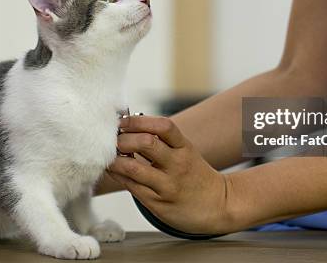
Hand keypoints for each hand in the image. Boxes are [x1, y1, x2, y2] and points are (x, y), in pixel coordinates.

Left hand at [108, 116, 233, 234]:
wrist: (218, 205)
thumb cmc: (195, 174)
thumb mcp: (185, 152)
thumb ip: (162, 141)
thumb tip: (129, 126)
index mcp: (185, 148)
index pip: (163, 126)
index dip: (139, 121)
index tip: (123, 121)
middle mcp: (177, 165)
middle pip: (146, 143)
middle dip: (123, 139)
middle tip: (112, 140)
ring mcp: (167, 186)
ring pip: (133, 168)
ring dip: (115, 159)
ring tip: (108, 155)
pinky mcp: (157, 204)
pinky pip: (131, 187)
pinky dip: (118, 175)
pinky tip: (114, 169)